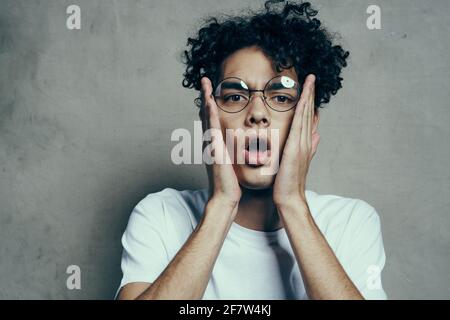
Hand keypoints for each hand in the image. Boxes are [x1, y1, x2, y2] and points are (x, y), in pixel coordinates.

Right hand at [200, 77, 241, 209]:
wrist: (225, 197)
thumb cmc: (230, 182)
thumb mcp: (231, 162)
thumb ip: (232, 151)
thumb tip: (240, 144)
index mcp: (216, 143)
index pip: (212, 119)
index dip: (211, 104)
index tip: (212, 90)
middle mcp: (210, 141)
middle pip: (206, 114)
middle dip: (205, 96)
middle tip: (204, 80)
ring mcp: (210, 144)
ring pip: (207, 117)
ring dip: (205, 99)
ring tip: (205, 83)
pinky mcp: (214, 149)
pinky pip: (212, 128)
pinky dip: (210, 114)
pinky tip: (209, 102)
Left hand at [273, 74, 319, 206]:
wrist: (289, 197)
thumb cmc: (289, 182)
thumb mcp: (297, 161)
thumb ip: (308, 147)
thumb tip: (316, 135)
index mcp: (303, 143)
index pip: (307, 118)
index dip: (309, 102)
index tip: (309, 87)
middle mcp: (305, 141)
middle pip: (308, 113)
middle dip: (310, 94)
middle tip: (312, 77)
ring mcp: (302, 144)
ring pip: (305, 116)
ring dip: (308, 97)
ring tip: (310, 81)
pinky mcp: (295, 148)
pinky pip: (298, 125)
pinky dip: (302, 112)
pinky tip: (303, 100)